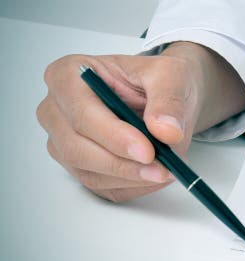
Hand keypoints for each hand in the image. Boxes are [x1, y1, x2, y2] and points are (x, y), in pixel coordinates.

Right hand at [37, 42, 244, 202]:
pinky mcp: (79, 166)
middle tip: (163, 167)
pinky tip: (156, 176)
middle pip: (77, 148)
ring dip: (130, 177)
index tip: (148, 150)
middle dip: (123, 163)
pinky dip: (132, 185)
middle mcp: (57, 110)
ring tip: (167, 170)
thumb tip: (166, 130)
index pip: (82, 113)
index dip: (114, 136)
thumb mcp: (171, 74)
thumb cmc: (158, 79)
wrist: (166, 96)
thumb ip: (168, 99)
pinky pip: (101, 186)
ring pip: (88, 172)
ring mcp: (63, 141)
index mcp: (68, 75)